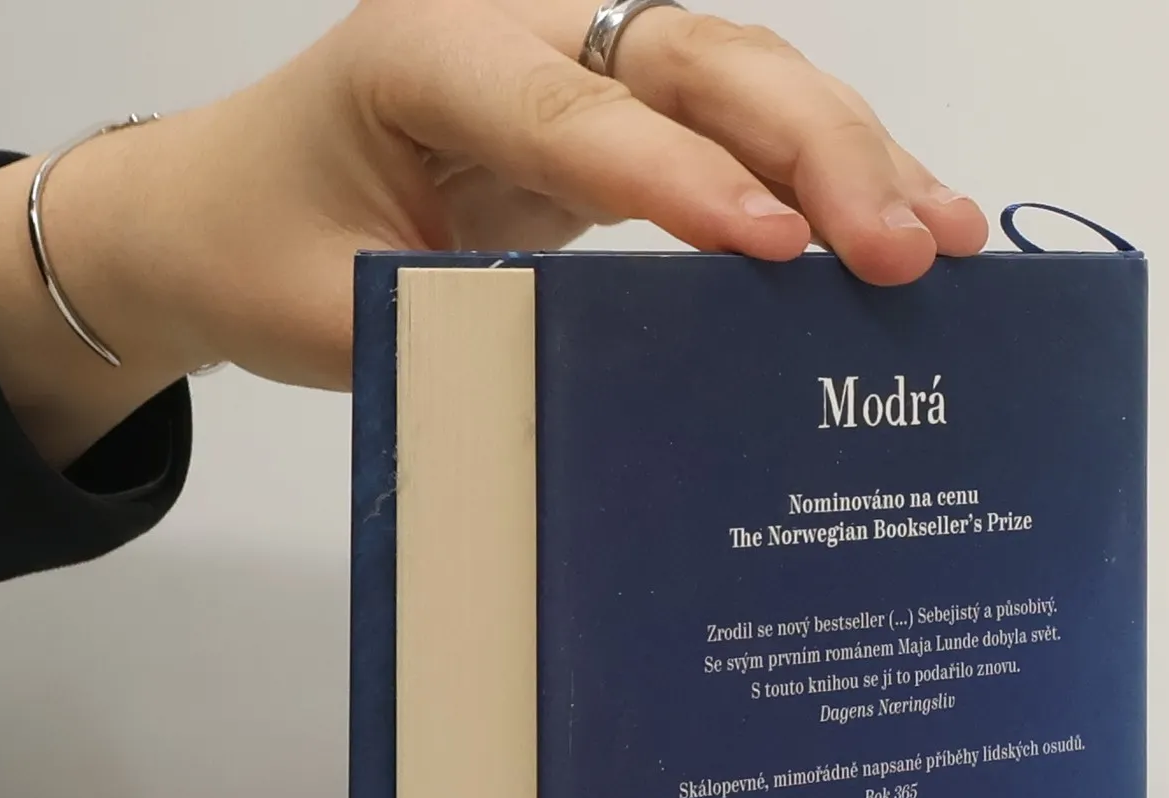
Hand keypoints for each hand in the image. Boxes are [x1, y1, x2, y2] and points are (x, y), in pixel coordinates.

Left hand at [0, 0, 988, 466]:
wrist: (218, 204)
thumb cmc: (262, 252)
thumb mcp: (338, 312)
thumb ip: (464, 327)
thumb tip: (615, 391)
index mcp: (426, 56)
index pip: (575, 117)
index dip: (684, 182)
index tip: (780, 249)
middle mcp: (516, 29)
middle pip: (696, 64)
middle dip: (814, 155)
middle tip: (908, 251)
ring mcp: (574, 58)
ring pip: (740, 77)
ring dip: (852, 157)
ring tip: (950, 240)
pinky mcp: (611, 108)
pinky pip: (734, 122)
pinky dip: (823, 175)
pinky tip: (908, 219)